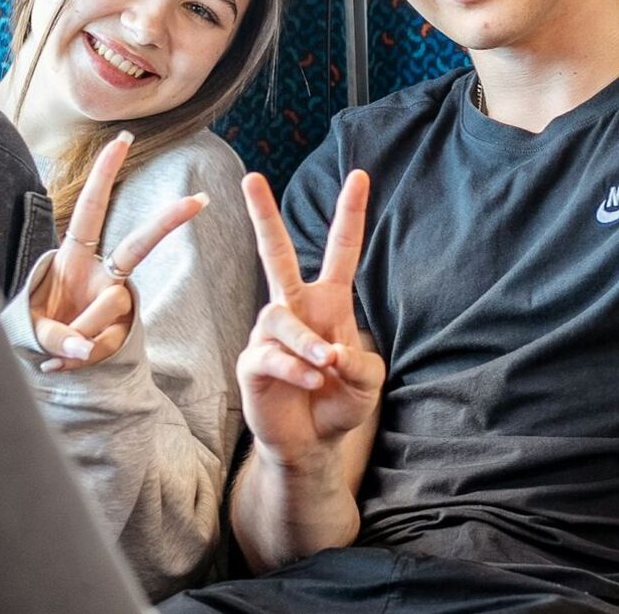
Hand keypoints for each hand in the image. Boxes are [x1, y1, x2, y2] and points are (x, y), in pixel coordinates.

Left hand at [32, 131, 208, 371]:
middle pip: (137, 246)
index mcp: (71, 258)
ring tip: (57, 349)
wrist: (42, 360)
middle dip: (166, 222)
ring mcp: (113, 303)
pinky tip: (63, 362)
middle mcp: (98, 275)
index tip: (123, 140)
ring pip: (111, 305)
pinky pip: (107, 343)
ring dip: (79, 331)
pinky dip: (81, 358)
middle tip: (199, 201)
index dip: (103, 175)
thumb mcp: (31, 329)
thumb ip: (55, 336)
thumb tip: (83, 349)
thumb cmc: (34, 329)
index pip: (90, 210)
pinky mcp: (119, 331)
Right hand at [236, 170, 383, 468]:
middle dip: (263, 215)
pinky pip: (270, 355)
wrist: (311, 444)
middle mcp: (294, 309)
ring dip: (306, 342)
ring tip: (326, 368)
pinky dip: (296, 369)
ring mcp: (269, 334)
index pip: (342, 250)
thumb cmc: (341, 403)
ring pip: (279, 318)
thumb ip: (360, 363)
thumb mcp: (367, 382)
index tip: (361, 175)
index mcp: (328, 302)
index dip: (351, 213)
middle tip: (250, 177)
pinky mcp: (252, 362)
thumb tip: (330, 354)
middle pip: (275, 253)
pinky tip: (312, 382)